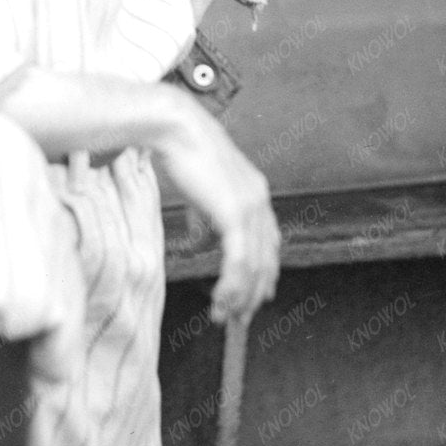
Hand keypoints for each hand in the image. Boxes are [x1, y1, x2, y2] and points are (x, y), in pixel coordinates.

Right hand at [154, 94, 279, 324]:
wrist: (176, 129)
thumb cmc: (183, 153)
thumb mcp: (201, 192)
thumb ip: (207, 218)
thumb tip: (201, 245)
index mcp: (256, 192)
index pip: (269, 242)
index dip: (263, 272)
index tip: (254, 295)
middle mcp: (260, 201)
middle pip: (266, 259)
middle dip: (253, 292)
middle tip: (239, 316)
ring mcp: (251, 207)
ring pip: (254, 266)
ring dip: (239, 296)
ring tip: (223, 315)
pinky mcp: (235, 213)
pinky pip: (240, 261)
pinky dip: (231, 286)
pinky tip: (221, 300)